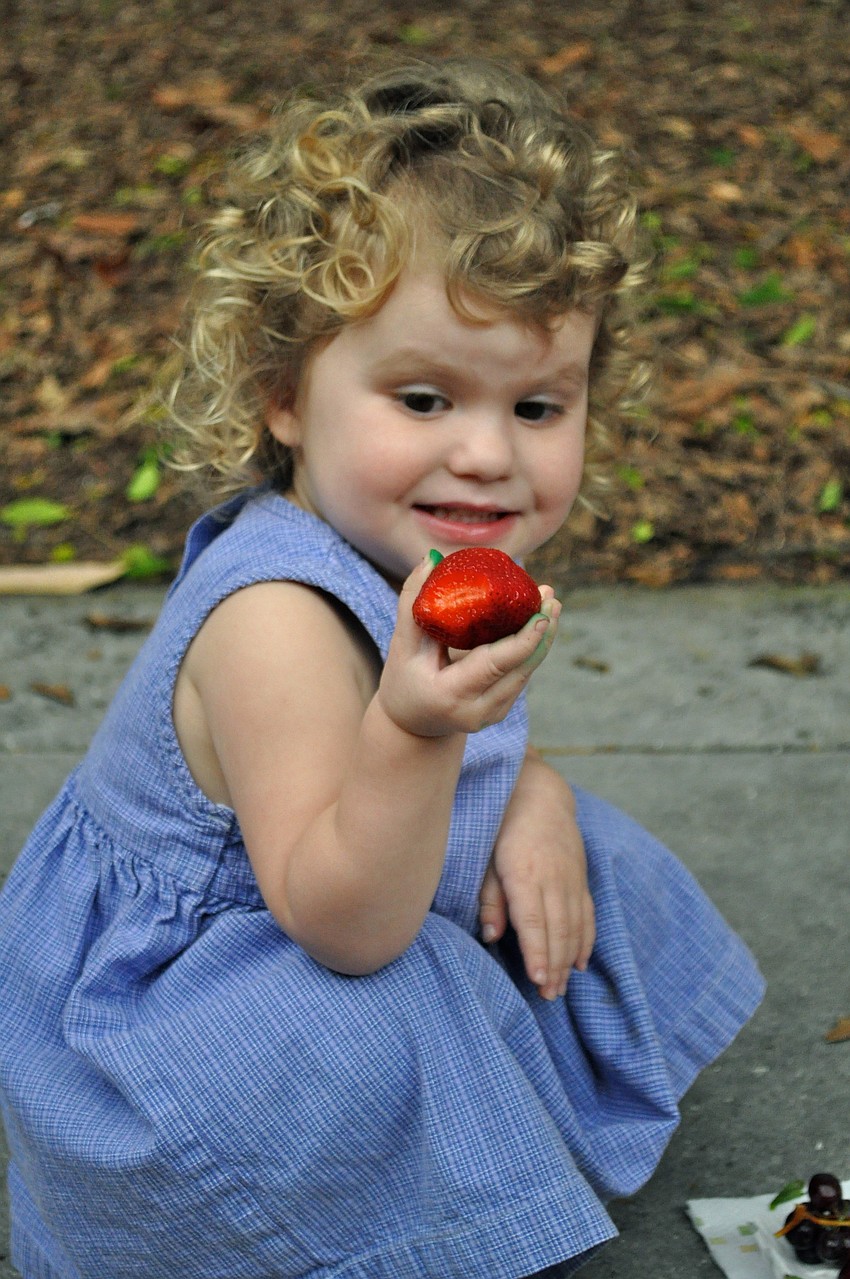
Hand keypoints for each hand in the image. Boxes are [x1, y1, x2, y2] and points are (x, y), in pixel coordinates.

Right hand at [378, 557, 560, 739]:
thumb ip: (413, 602)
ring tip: (550, 601)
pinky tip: (539, 620)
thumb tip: (432, 557)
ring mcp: (493, 713)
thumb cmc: (404, 678)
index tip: (542, 613)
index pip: (496, 665)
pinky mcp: (502, 709)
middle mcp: (478, 710)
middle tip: (550, 595)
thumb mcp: (402, 644)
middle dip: (542, 632)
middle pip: (522, 669)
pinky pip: (522, 675)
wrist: (411, 725)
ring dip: (543, 637)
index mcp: (451, 694)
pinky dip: (532, 648)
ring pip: (527, 672)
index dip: (524, 640)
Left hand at [479, 752, 594, 999]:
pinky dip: (586, 939)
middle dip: (555, 965)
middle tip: (549, 996)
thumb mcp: (486, 856)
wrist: (539, 791)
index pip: (533, 920)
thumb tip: (491, 935)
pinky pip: (587, 914)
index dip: (537, 952)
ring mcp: (571, 877)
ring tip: (561, 987)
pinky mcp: (580, 876)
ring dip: (569, 959)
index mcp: (524, 872)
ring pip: (575, 925)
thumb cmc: (502, 824)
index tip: (539, 978)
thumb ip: (489, 896)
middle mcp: (553, 877)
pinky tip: (581, 962)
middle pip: (557, 929)